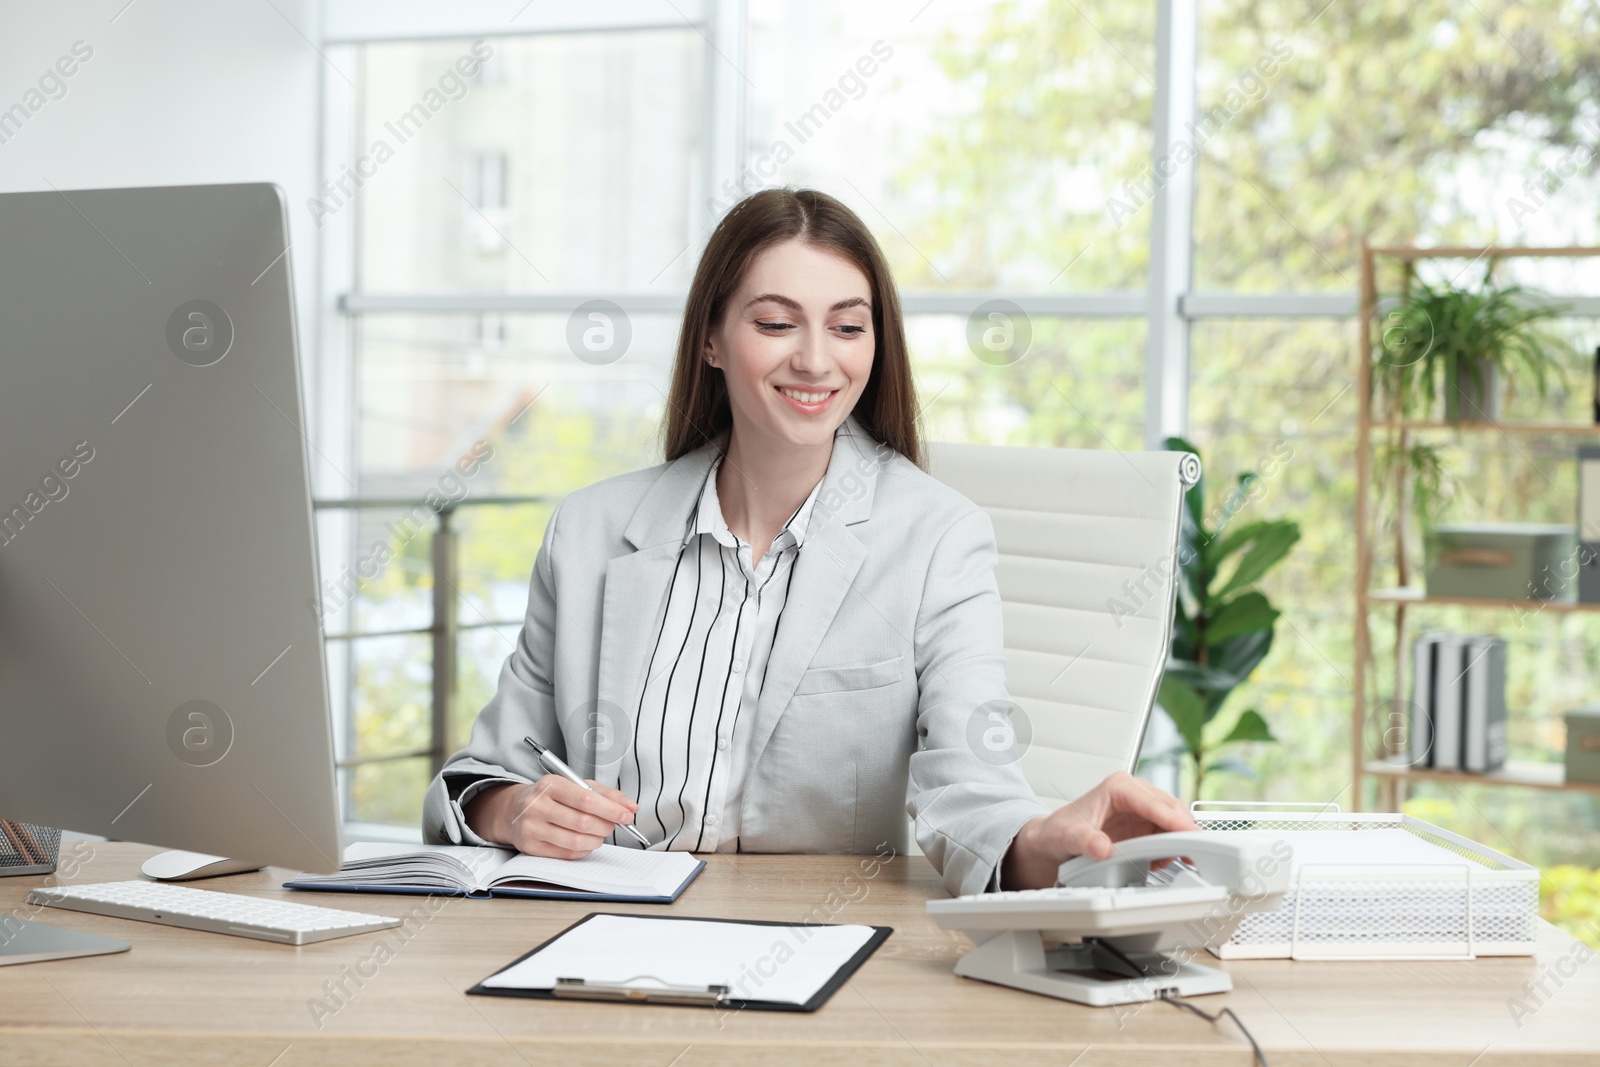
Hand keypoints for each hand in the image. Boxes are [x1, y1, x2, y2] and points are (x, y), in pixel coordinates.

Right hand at [464, 777, 640, 859]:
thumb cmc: (550, 797)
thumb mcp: (575, 786)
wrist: (512, 810)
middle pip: (582, 822)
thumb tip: (630, 807)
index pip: (586, 799)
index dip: (610, 809)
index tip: (627, 815)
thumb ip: (605, 794)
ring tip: (599, 834)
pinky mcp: (530, 847)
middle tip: (612, 825)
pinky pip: (566, 854)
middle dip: (605, 826)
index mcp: (550, 784)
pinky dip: (583, 850)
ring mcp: (531, 827)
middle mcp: (537, 805)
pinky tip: (585, 842)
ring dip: (596, 840)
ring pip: (575, 841)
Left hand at [999, 771, 1196, 889]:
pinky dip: (1170, 850)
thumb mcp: (1067, 837)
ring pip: (1175, 823)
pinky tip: (1161, 862)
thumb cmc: (1059, 832)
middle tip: (1196, 853)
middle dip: (1185, 830)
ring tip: (1178, 861)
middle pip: (1171, 809)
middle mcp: (1135, 795)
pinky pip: (1169, 836)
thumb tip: (1101, 847)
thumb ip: (1084, 841)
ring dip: (1179, 842)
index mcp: (1118, 787)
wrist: (1053, 842)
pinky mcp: (1146, 827)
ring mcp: (1143, 811)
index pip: (1153, 801)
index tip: (1188, 833)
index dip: (1173, 818)